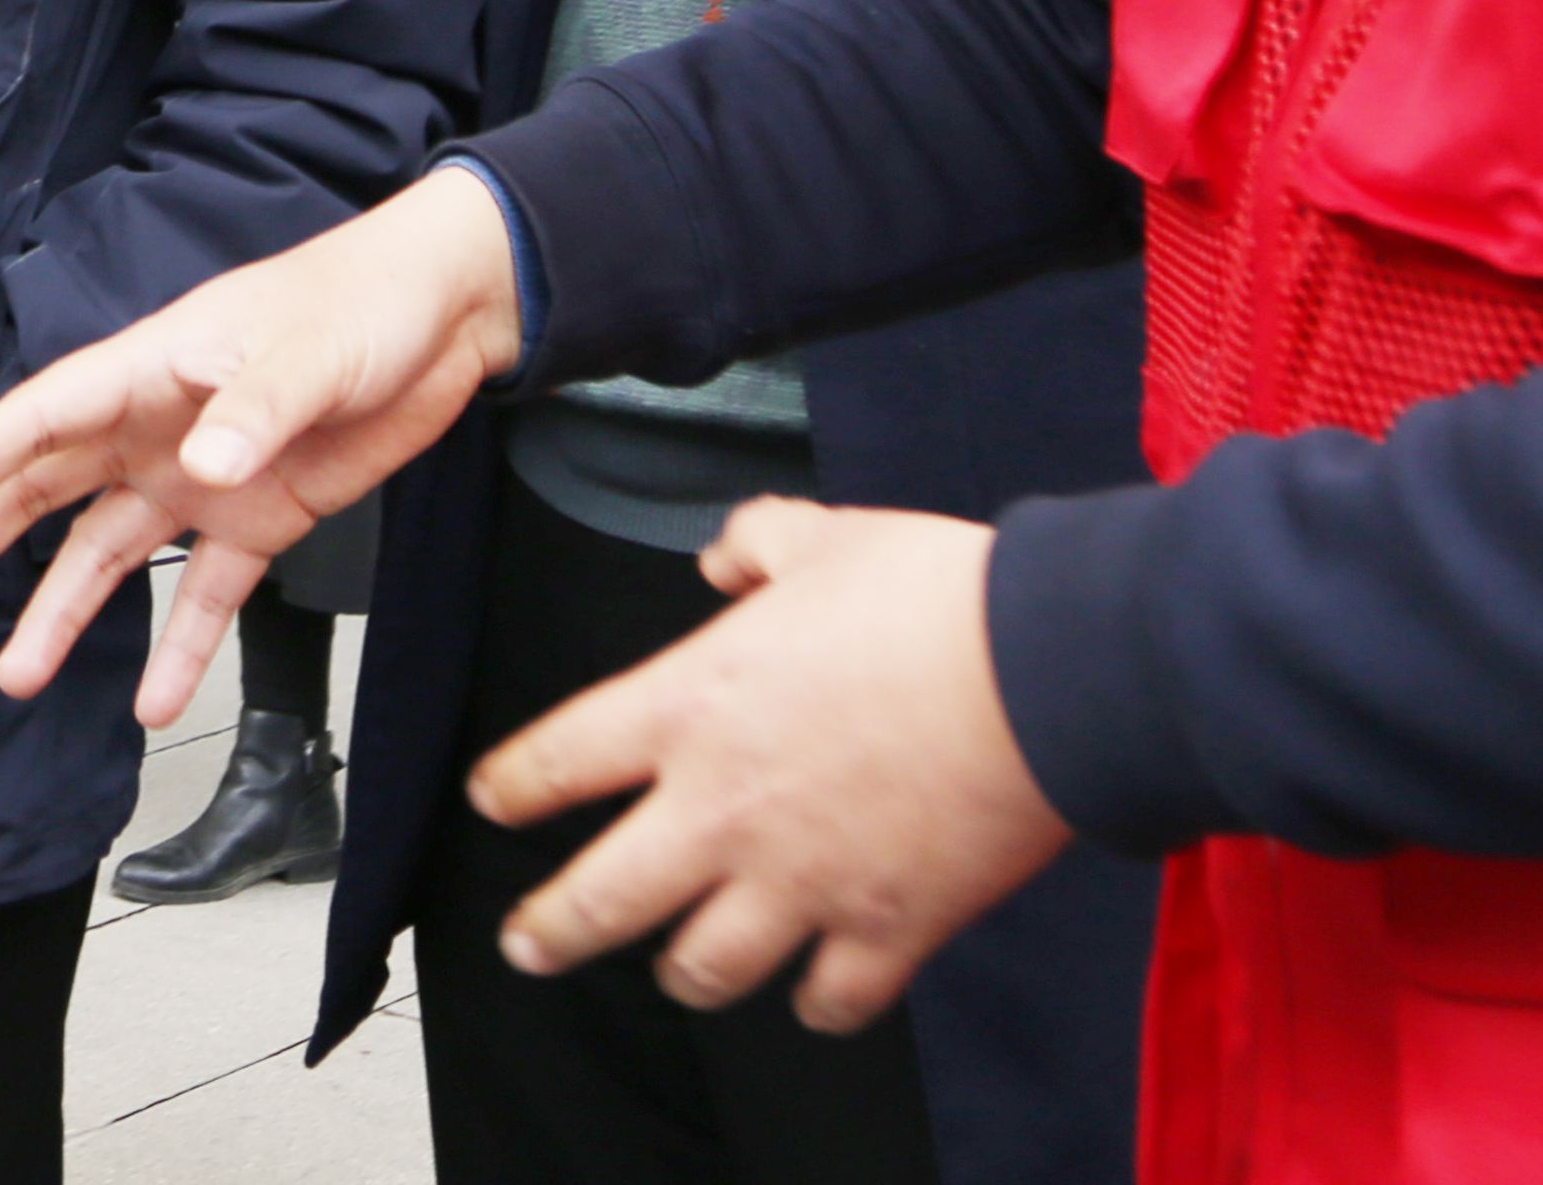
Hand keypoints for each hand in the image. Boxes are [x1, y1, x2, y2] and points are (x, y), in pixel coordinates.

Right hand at [0, 159, 522, 718]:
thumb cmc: (363, 302)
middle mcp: (159, 428)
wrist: (445, 318)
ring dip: (62, 613)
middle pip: (47, 489)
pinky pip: (206, 595)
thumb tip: (202, 470)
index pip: (42, 418)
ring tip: (15, 675)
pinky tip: (152, 704)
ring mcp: (203, 478)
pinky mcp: (260, 518)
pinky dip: (181, 649)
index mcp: (153, 369)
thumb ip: (253, 408)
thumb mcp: (308, 350)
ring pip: (109, 555)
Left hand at [468, 498, 1070, 1031]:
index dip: (512, 786)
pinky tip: (812, 996)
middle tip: (526, 946)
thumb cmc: (935, 598)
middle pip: (602, 899)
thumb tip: (723, 560)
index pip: (558, 760)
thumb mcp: (821, 537)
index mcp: (689, 706)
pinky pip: (831, 1000)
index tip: (493, 802)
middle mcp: (724, 808)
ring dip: (684, 973)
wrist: (1049, 672)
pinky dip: (818, 1005)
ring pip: (706, 968)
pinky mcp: (887, 931)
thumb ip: (753, 544)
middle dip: (550, 930)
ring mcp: (803, 881)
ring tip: (675, 974)